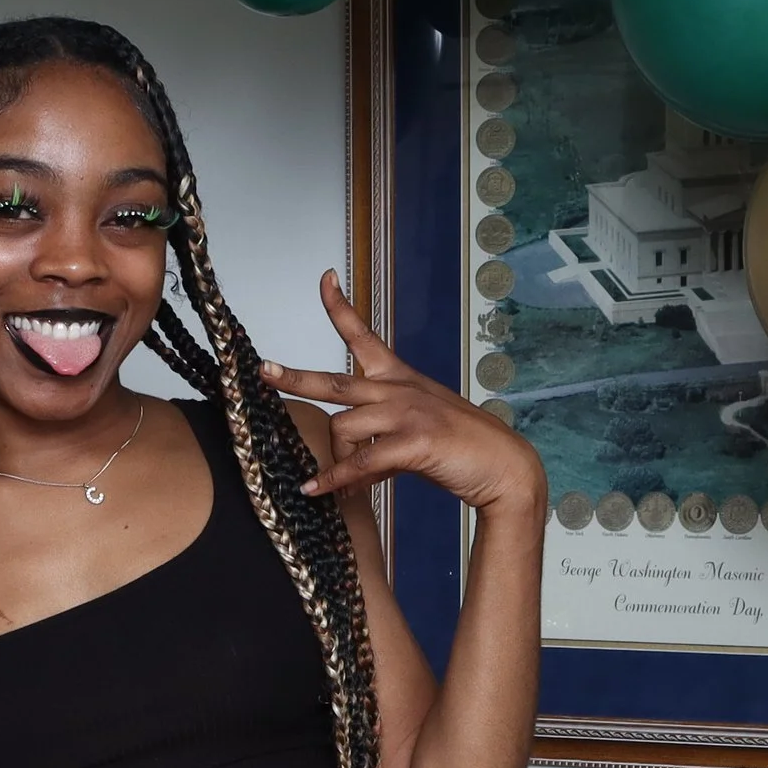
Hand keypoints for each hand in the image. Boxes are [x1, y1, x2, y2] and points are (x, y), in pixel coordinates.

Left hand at [262, 270, 547, 519]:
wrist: (504, 465)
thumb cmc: (458, 446)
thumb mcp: (412, 434)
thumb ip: (376, 441)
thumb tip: (344, 469)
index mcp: (399, 378)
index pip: (363, 335)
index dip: (340, 307)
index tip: (324, 278)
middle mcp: (398, 389)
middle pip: (334, 381)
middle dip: (295, 377)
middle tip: (263, 370)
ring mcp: (406, 413)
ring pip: (344, 427)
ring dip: (334, 460)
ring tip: (335, 482)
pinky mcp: (414, 441)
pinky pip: (361, 460)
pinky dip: (335, 479)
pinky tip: (315, 489)